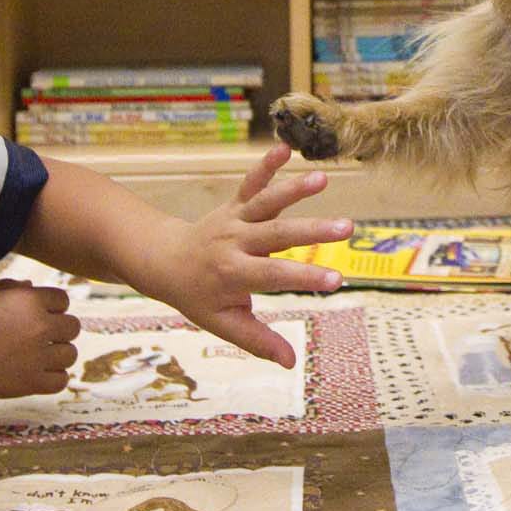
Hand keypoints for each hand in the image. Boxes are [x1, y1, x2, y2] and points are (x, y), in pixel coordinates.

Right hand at [0, 278, 81, 400]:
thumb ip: (10, 288)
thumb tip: (32, 286)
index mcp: (28, 300)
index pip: (63, 300)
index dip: (51, 307)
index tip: (37, 316)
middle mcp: (39, 326)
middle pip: (72, 326)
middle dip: (58, 330)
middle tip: (38, 337)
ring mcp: (38, 356)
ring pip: (70, 354)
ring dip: (58, 354)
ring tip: (38, 356)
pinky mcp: (31, 383)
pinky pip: (61, 380)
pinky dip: (54, 378)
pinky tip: (38, 373)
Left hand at [138, 142, 352, 366]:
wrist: (164, 261)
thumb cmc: (198, 297)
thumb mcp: (223, 324)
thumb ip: (258, 341)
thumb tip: (292, 362)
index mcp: (234, 274)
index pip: (274, 276)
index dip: (305, 278)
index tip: (337, 279)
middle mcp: (235, 243)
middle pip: (277, 235)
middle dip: (312, 231)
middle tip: (347, 227)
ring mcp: (234, 220)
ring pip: (265, 202)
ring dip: (294, 189)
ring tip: (323, 179)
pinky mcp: (234, 204)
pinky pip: (250, 182)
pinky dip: (266, 165)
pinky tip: (285, 148)